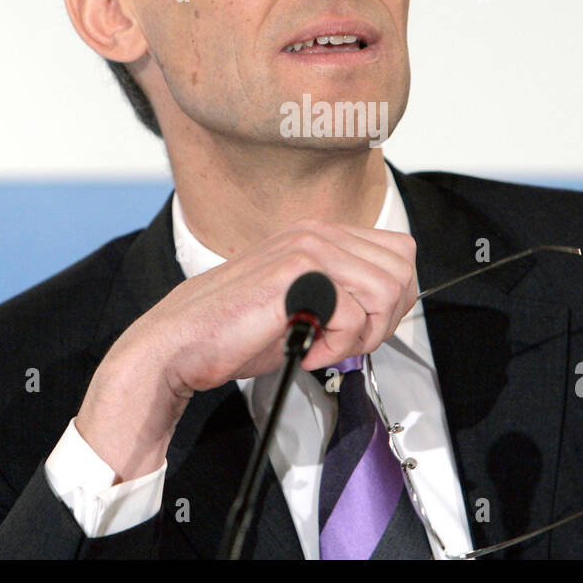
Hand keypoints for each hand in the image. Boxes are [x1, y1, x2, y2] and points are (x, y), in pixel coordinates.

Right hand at [75, 219, 417, 479]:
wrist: (180, 344)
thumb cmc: (231, 331)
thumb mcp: (302, 304)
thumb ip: (343, 294)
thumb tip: (390, 305)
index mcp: (319, 235)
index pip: (400, 252)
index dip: (392, 299)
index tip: (362, 327)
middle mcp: (316, 234)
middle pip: (402, 270)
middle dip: (384, 318)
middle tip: (344, 340)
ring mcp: (307, 248)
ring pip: (387, 292)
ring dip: (360, 334)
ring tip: (321, 345)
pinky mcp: (296, 272)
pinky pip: (353, 315)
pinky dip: (335, 346)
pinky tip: (304, 348)